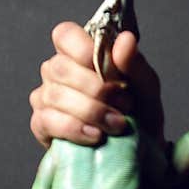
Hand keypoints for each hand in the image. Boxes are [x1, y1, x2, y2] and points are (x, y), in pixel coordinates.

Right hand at [29, 21, 165, 147]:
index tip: (110, 71)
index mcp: (79, 54)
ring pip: (56, 95)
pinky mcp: (42, 125)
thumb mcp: (146, 88)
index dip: (83, 49)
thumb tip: (126, 40)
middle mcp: (57, 72)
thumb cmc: (138, 115)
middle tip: (124, 105)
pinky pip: (48, 120)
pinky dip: (75, 128)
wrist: (138, 153)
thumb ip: (135, 64)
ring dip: (92, 111)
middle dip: (97, 89)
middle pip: (61, 68)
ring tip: (117, 124)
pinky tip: (96, 135)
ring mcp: (46, 98)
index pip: (65, 35)